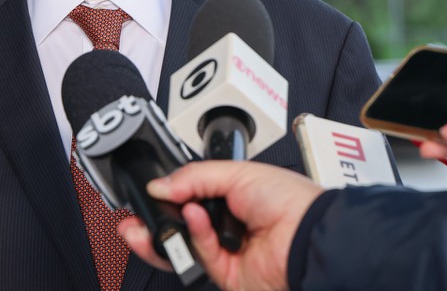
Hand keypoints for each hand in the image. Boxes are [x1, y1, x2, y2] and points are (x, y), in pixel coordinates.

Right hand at [118, 161, 323, 290]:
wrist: (308, 235)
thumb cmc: (291, 201)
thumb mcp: (237, 173)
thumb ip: (193, 176)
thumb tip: (159, 185)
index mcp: (233, 194)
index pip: (189, 193)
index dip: (169, 192)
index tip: (150, 188)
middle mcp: (227, 222)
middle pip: (180, 222)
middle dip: (155, 217)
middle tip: (138, 209)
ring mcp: (225, 249)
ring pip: (183, 243)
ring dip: (164, 231)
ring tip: (151, 218)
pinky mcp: (225, 273)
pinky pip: (199, 254)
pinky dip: (194, 235)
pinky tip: (193, 218)